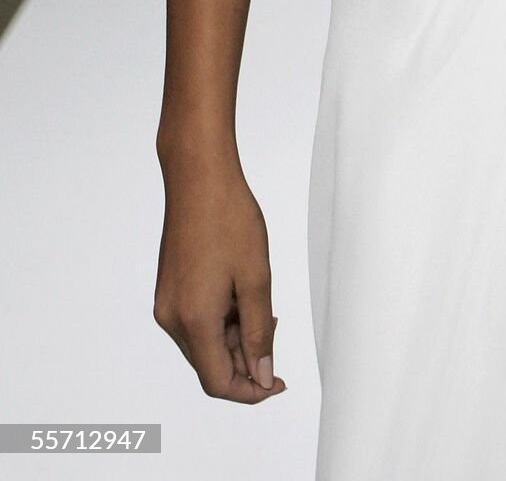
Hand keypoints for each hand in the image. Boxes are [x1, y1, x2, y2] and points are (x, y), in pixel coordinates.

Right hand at [154, 149, 286, 401]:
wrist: (198, 176)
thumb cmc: (228, 218)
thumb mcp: (256, 278)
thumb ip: (259, 332)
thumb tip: (262, 374)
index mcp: (193, 320)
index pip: (218, 381)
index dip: (249, 390)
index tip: (276, 382)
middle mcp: (172, 318)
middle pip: (209, 364)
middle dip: (245, 361)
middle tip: (274, 333)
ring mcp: (167, 303)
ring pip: (204, 343)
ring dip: (235, 338)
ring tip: (262, 308)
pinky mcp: (169, 289)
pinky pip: (196, 322)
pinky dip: (222, 321)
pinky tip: (242, 297)